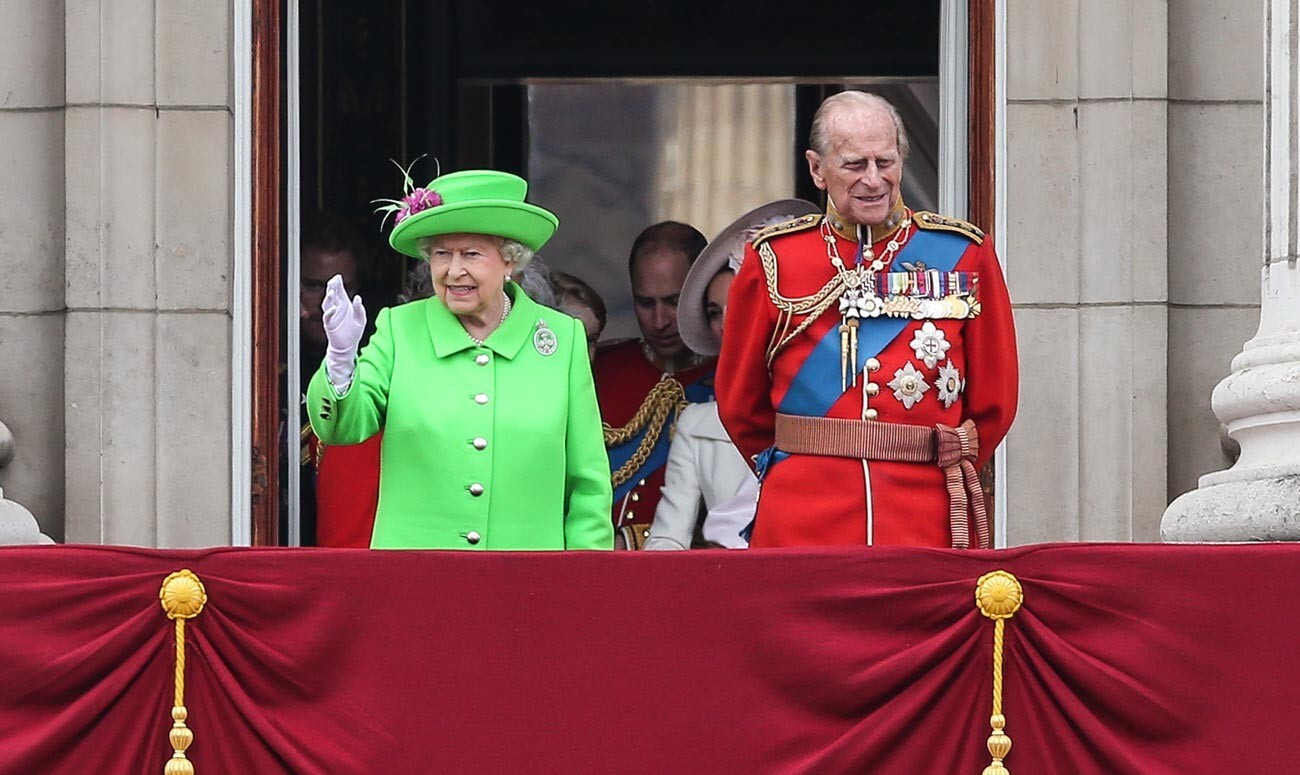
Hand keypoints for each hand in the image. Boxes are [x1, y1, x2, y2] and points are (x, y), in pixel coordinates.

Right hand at [321, 275, 365, 390]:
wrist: (348, 346)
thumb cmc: (354, 331)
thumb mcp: (361, 320)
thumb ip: (360, 309)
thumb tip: (358, 298)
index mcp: (344, 305)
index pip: (340, 292)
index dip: (338, 284)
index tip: (338, 277)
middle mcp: (336, 309)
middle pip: (332, 296)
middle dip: (332, 288)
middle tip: (333, 281)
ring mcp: (332, 316)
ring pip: (327, 304)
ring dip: (329, 298)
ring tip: (332, 292)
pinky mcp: (329, 325)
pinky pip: (327, 317)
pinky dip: (329, 312)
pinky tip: (333, 309)